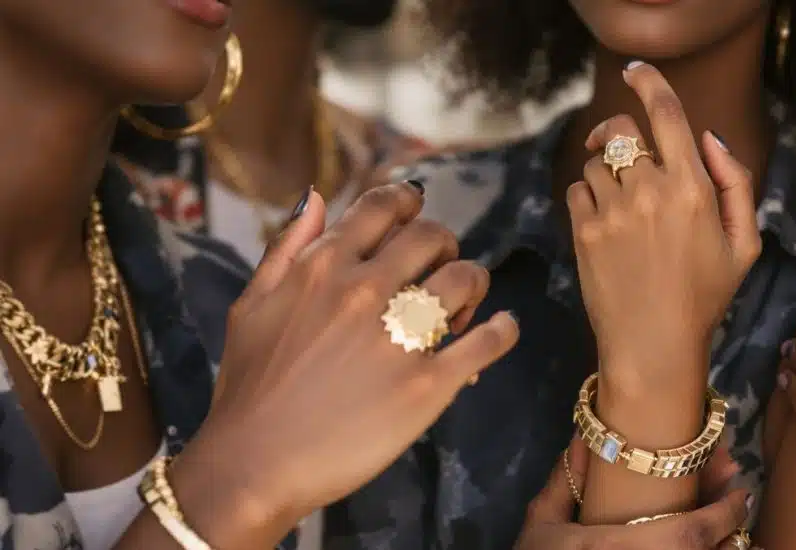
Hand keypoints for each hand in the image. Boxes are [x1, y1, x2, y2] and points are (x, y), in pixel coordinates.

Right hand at [183, 183, 519, 539]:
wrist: (253, 465)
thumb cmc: (248, 388)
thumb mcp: (252, 305)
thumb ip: (287, 247)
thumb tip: (319, 195)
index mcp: (323, 268)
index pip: (384, 206)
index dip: (408, 204)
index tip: (414, 220)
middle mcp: (365, 291)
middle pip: (433, 238)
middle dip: (442, 248)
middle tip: (436, 274)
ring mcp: (399, 337)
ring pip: (465, 279)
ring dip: (471, 286)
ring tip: (460, 310)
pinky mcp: (428, 385)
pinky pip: (488, 341)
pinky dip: (503, 330)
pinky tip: (500, 330)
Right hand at [514, 438, 755, 549]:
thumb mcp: (540, 526)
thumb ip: (564, 483)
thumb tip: (585, 437)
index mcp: (618, 549)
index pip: (690, 534)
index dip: (723, 513)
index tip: (738, 488)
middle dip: (731, 526)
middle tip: (735, 498)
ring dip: (728, 548)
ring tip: (729, 529)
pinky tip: (719, 547)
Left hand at [567, 61, 759, 391]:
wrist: (653, 345)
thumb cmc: (704, 297)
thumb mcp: (743, 244)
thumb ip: (735, 183)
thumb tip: (708, 138)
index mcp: (693, 188)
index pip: (667, 114)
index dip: (649, 83)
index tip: (636, 71)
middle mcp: (650, 191)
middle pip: (619, 130)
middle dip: (616, 130)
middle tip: (616, 144)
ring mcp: (612, 210)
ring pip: (595, 161)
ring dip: (604, 171)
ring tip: (621, 208)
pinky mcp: (584, 231)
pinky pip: (577, 189)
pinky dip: (587, 197)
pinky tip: (605, 225)